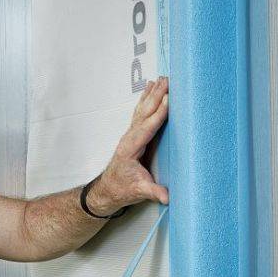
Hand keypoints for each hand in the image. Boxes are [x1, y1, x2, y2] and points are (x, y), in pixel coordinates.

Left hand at [87, 76, 170, 213]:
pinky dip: (147, 99)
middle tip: (168, 80)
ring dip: (152, 94)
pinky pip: (141, 112)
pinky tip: (150, 89)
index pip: (148, 127)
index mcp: (131, 148)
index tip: (169, 100)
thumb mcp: (138, 192)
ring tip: (161, 79)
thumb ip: (153, 192)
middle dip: (157, 96)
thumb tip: (167, 197)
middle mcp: (130, 137)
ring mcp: (131, 134)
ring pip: (142, 109)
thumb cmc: (122, 189)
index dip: (159, 114)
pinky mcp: (134, 134)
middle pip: (145, 112)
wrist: (108, 189)